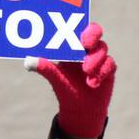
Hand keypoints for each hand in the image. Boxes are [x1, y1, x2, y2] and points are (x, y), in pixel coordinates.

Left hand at [24, 23, 114, 138]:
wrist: (81, 110)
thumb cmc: (65, 89)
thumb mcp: (55, 78)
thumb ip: (45, 68)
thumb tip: (27, 62)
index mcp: (73, 46)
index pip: (80, 28)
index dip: (82, 28)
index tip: (81, 37)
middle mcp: (87, 49)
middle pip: (95, 32)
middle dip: (92, 36)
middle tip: (87, 45)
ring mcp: (99, 58)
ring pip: (102, 49)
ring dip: (95, 59)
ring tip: (87, 72)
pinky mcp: (108, 70)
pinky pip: (110, 64)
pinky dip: (102, 72)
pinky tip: (93, 83)